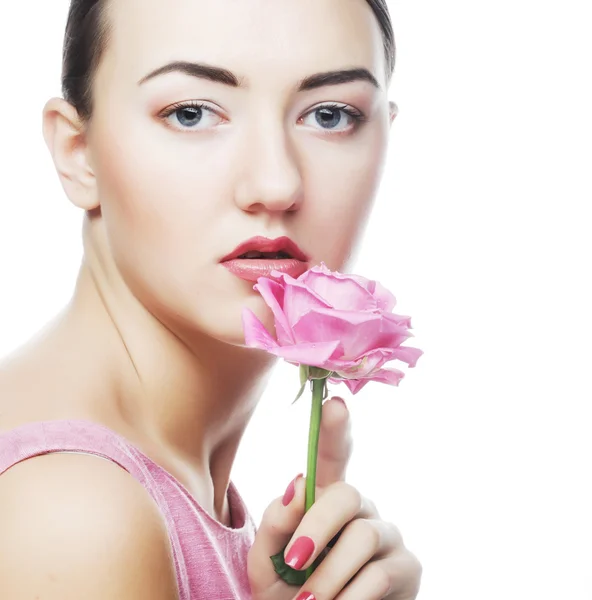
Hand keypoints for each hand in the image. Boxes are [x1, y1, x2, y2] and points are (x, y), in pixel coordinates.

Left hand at [247, 397, 421, 599]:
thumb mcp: (268, 562)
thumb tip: (298, 484)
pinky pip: (381, 573)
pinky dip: (351, 596)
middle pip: (346, 493)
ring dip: (329, 574)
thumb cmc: (289, 592)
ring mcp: (386, 534)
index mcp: (324, 499)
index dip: (334, 430)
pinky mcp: (407, 566)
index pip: (331, 456)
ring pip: (363, 535)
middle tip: (295, 561)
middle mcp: (359, 508)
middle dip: (317, 526)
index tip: (335, 405)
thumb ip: (276, 524)